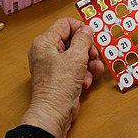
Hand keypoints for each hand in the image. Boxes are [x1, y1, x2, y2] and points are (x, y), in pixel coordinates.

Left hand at [20, 18, 103, 137]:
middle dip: (86, 49)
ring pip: (75, 54)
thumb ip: (83, 40)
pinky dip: (83, 73)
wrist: (53, 113)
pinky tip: (86, 81)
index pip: (65, 24)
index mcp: (44, 42)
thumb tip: (87, 30)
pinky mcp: (58, 76)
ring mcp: (51, 65)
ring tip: (93, 70)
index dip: (80, 28)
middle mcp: (46, 52)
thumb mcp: (76, 57)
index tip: (91, 36)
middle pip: (72, 40)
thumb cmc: (58, 87)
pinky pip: (74, 67)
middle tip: (93, 56)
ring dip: (88, 62)